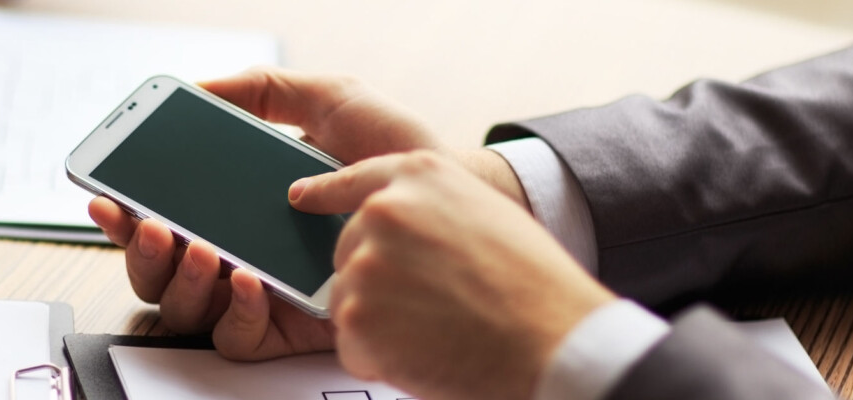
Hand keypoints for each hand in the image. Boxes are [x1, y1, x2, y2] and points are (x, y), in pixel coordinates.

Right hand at [90, 67, 448, 359]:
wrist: (450, 200)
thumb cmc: (397, 153)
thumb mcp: (329, 101)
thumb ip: (264, 88)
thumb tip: (200, 87)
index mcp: (237, 203)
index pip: (162, 213)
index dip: (123, 211)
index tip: (107, 193)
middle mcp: (239, 250)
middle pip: (157, 267)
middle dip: (138, 248)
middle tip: (152, 224)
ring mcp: (262, 293)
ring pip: (184, 307)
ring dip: (177, 277)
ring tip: (200, 244)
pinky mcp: (289, 329)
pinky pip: (234, 338)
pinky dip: (231, 312)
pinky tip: (244, 279)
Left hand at [290, 151, 615, 399]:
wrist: (551, 340)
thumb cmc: (534, 287)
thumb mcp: (487, 213)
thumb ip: (433, 210)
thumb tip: (397, 228)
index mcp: (421, 176)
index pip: (355, 179)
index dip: (327, 192)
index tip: (301, 197)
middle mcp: (384, 210)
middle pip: (349, 252)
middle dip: (378, 285)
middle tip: (433, 307)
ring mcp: (366, 261)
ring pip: (348, 301)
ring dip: (382, 325)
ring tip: (438, 331)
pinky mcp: (356, 314)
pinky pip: (351, 346)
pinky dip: (380, 360)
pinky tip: (426, 355)